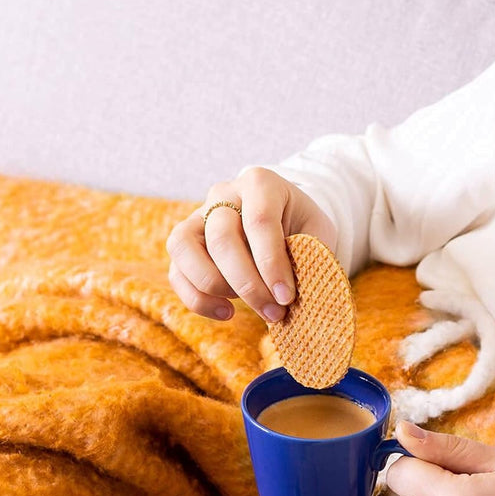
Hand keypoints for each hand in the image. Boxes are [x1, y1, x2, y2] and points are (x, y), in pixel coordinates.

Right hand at [165, 167, 336, 321]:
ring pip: (184, 247)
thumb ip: (311, 256)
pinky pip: (176, 272)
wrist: (283, 220)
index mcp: (260, 183)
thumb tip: (299, 293)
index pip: (259, 221)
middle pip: (221, 237)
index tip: (286, 297)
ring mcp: (197, 216)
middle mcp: (223, 194)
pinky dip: (197, 299)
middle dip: (247, 283)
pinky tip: (227, 312)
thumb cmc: (302, 228)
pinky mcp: (184, 244)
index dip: (271, 263)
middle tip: (273, 311)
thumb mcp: (318, 233)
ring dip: (214, 286)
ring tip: (245, 307)